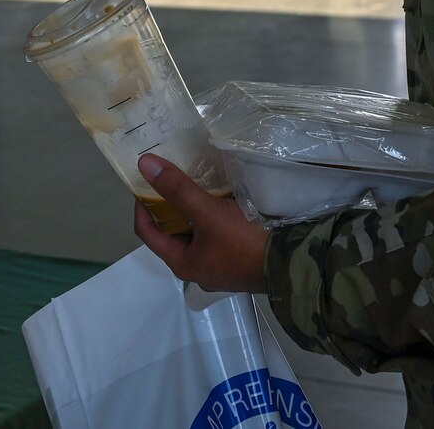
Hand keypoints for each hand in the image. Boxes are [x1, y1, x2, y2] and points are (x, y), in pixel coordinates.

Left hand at [134, 154, 268, 293]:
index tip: (147, 178)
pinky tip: (221, 196)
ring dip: (193, 207)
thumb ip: (177, 189)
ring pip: (195, 230)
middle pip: (172, 230)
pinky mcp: (237, 258)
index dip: (142, 204)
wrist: (292, 264)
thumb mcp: (208, 213)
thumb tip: (144, 164)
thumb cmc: (244, 242)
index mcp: (181, 263)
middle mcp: (197, 268)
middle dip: (170, 203)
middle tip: (173, 174)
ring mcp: (219, 264)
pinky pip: (215, 232)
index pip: (146, 231)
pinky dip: (212, 214)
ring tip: (196, 179)